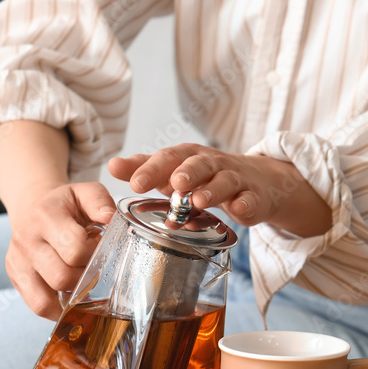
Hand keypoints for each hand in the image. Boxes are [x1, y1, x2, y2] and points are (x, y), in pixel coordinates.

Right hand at [2, 181, 116, 318]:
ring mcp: (18, 261)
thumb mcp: (85, 193)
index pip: (75, 248)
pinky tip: (70, 299)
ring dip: (72, 295)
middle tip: (93, 267)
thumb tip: (111, 219)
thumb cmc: (66, 206)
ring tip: (82, 282)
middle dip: (85, 277)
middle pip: (62, 276)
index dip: (95, 254)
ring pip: (48, 297)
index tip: (100, 250)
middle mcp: (26, 239)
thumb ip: (100, 202)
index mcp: (45, 216)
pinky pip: (38, 306)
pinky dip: (58, 310)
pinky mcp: (15, 277)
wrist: (34, 208)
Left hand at [107, 143, 330, 237]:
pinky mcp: (254, 197)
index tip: (133, 183)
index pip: (168, 158)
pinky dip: (245, 203)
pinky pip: (251, 199)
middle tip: (174, 184)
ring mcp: (235, 180)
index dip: (151, 169)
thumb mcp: (175, 170)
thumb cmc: (206, 177)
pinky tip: (239, 210)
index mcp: (188, 157)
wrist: (256, 181)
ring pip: (224, 181)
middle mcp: (211, 164)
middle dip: (186, 172)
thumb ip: (145, 169)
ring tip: (199, 201)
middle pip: (198, 163)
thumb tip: (111, 165)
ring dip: (212, 189)